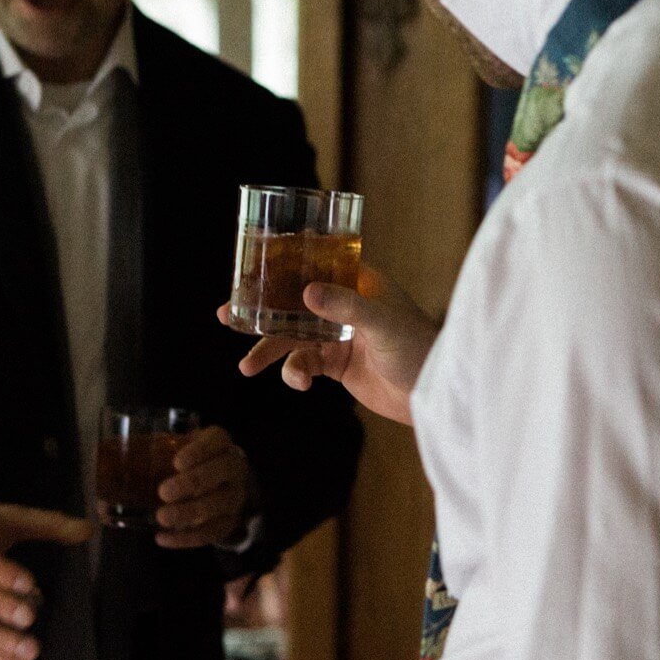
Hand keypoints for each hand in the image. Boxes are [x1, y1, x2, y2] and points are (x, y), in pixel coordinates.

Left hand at [154, 426, 252, 549]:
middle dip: (193, 482)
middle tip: (164, 492)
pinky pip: (212, 533)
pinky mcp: (229, 522)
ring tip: (162, 518)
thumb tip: (101, 462)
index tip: (176, 462)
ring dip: (189, 512)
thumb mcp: (180, 450)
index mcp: (219, 444)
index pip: (216, 441)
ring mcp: (235, 497)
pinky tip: (163, 538)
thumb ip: (151, 453)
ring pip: (218, 504)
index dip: (199, 451)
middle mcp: (233, 468)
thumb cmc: (191, 463)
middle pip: (221, 471)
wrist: (224, 485)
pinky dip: (187, 538)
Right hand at [218, 263, 438, 424]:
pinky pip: (305, 365)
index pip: (314, 265)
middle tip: (226, 316)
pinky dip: (295, 374)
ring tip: (247, 367)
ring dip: (270, 351)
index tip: (251, 268)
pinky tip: (299, 384)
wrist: (433, 394)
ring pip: (293, 337)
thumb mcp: (383, 324)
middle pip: (292, 302)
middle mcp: (344, 305)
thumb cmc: (418, 348)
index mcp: (358, 282)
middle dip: (261, 311)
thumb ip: (345, 308)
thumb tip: (305, 293)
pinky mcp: (337, 364)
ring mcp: (339, 334)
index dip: (282, 266)